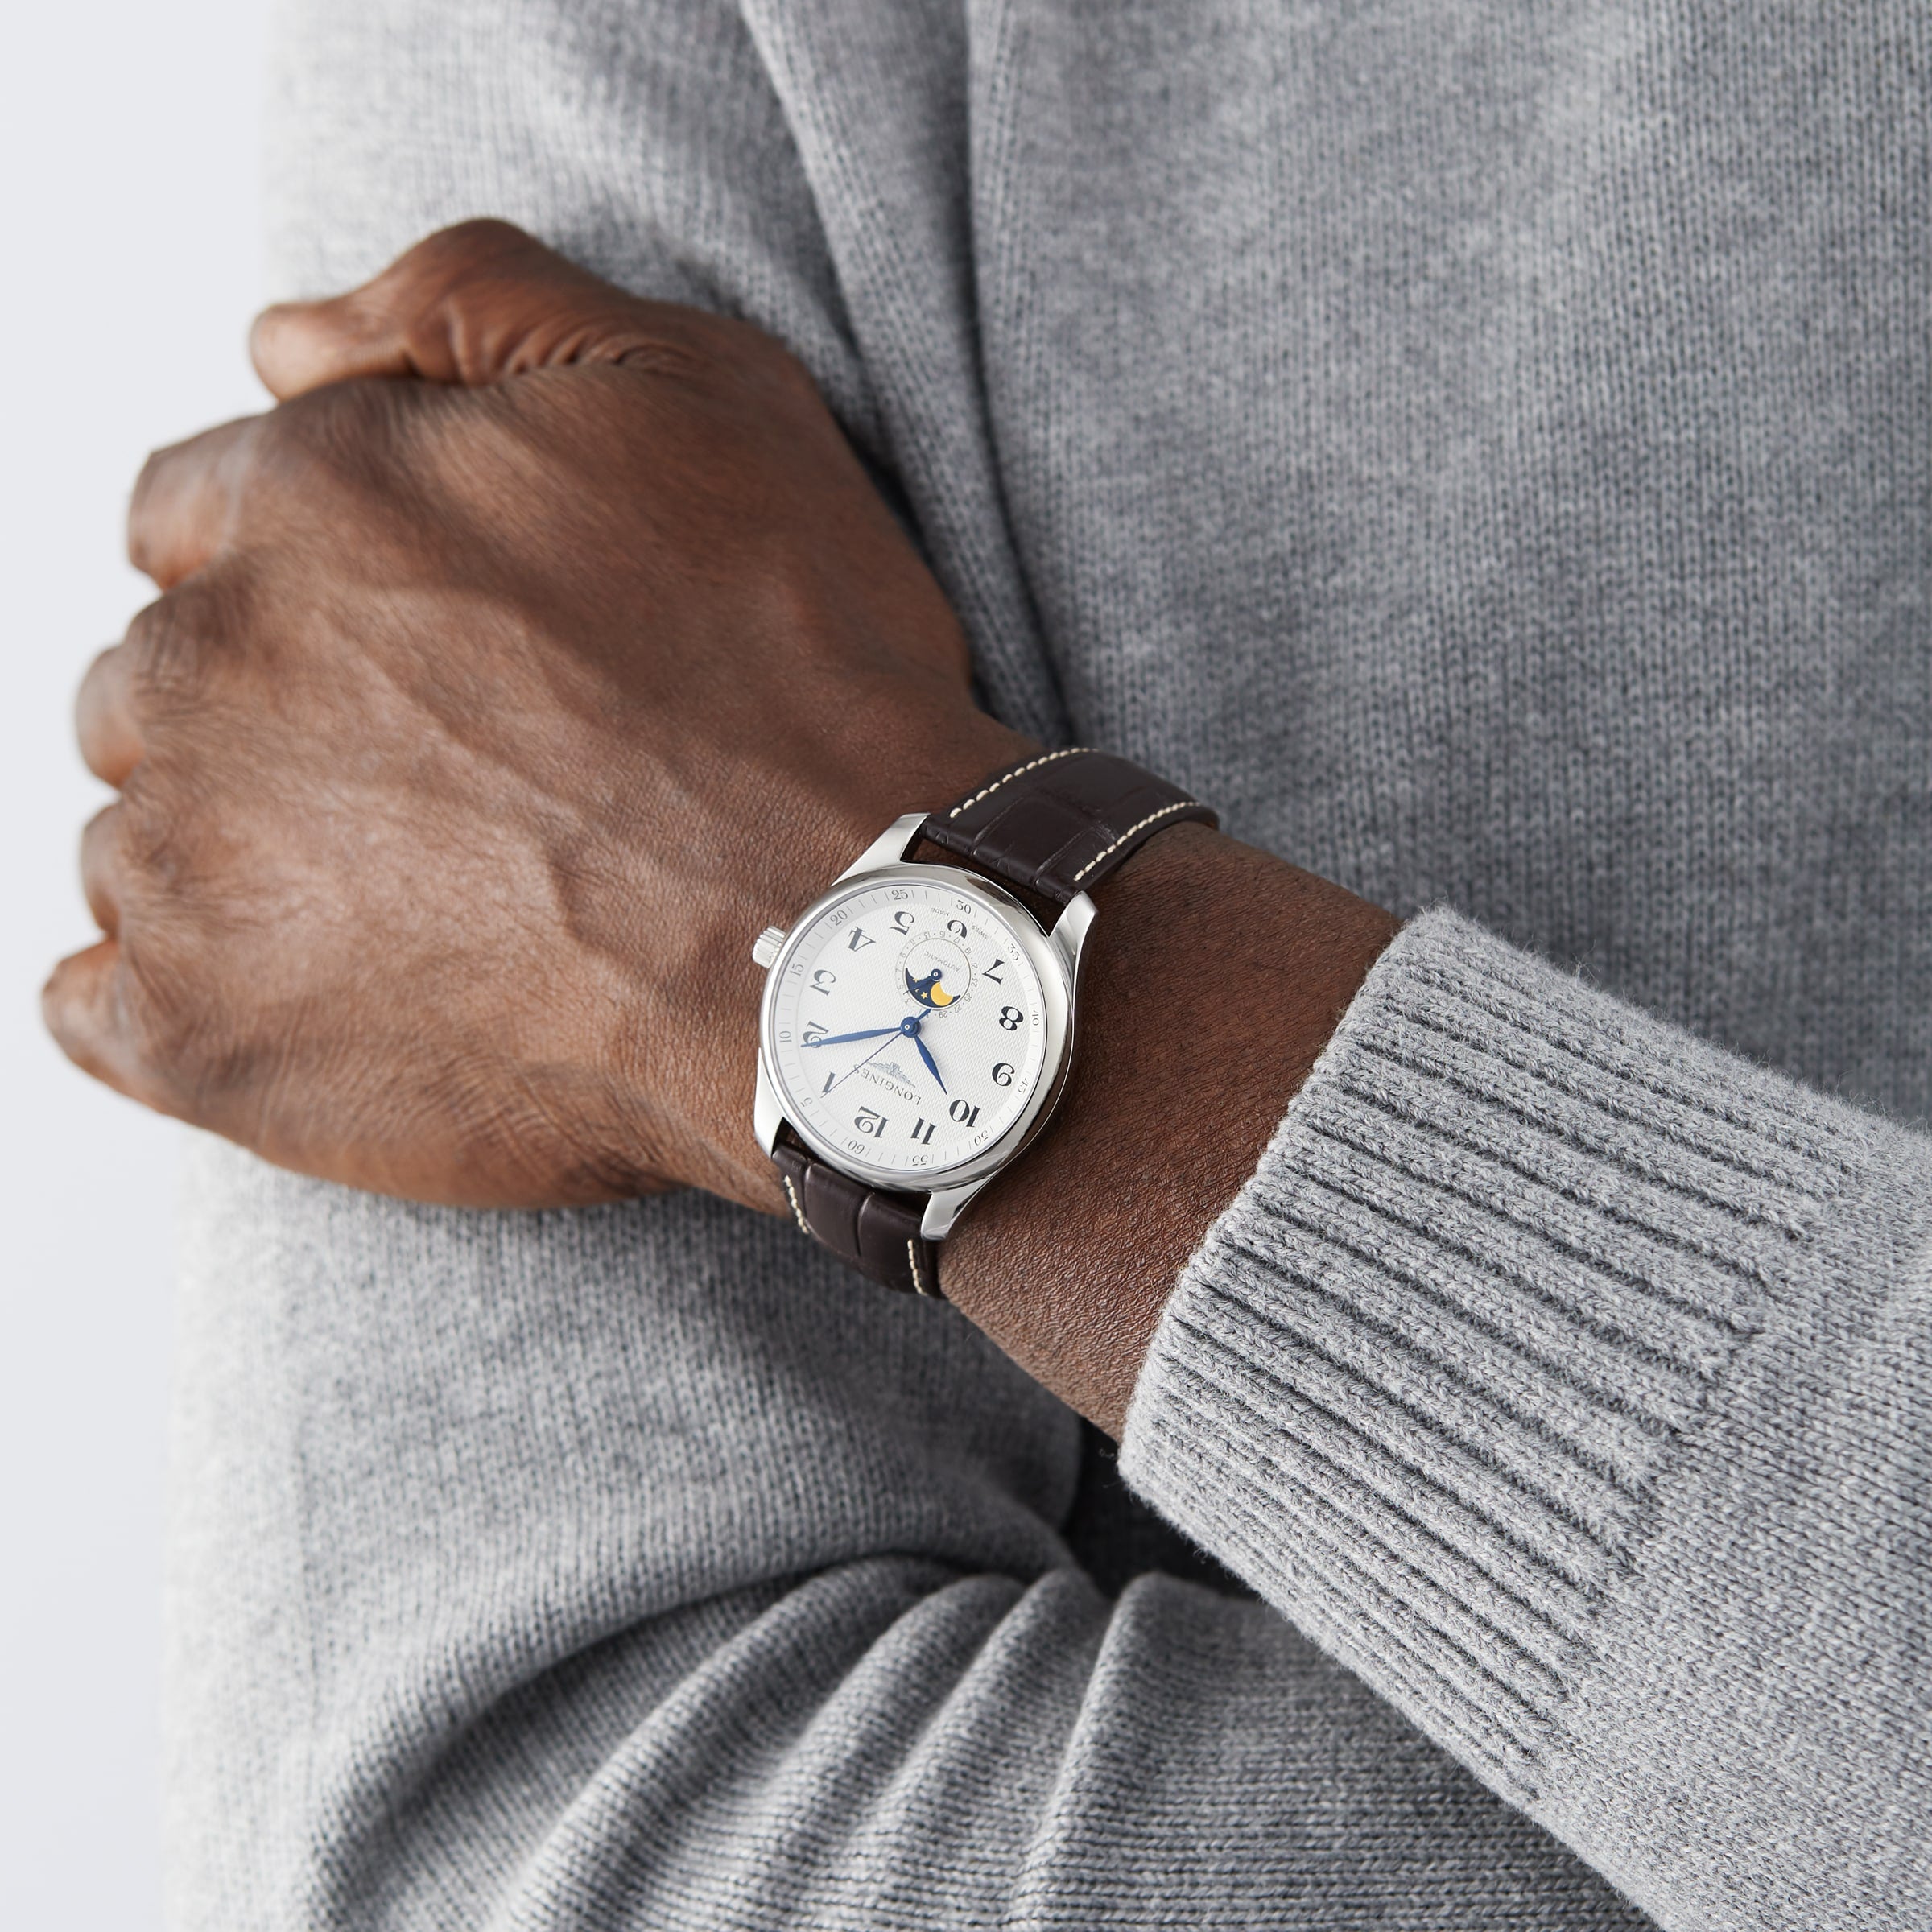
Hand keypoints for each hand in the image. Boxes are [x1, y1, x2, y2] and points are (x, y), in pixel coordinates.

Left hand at [44, 221, 1031, 1209]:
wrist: (849, 948)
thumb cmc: (802, 686)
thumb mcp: (702, 395)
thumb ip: (475, 303)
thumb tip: (281, 336)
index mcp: (308, 501)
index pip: (195, 516)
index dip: (310, 579)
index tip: (420, 658)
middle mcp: (207, 666)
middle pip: (158, 681)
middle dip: (271, 717)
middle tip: (448, 789)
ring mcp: (191, 863)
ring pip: (138, 839)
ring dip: (242, 859)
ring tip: (425, 905)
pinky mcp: (203, 1039)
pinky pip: (102, 1007)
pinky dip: (181, 1000)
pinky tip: (319, 999)